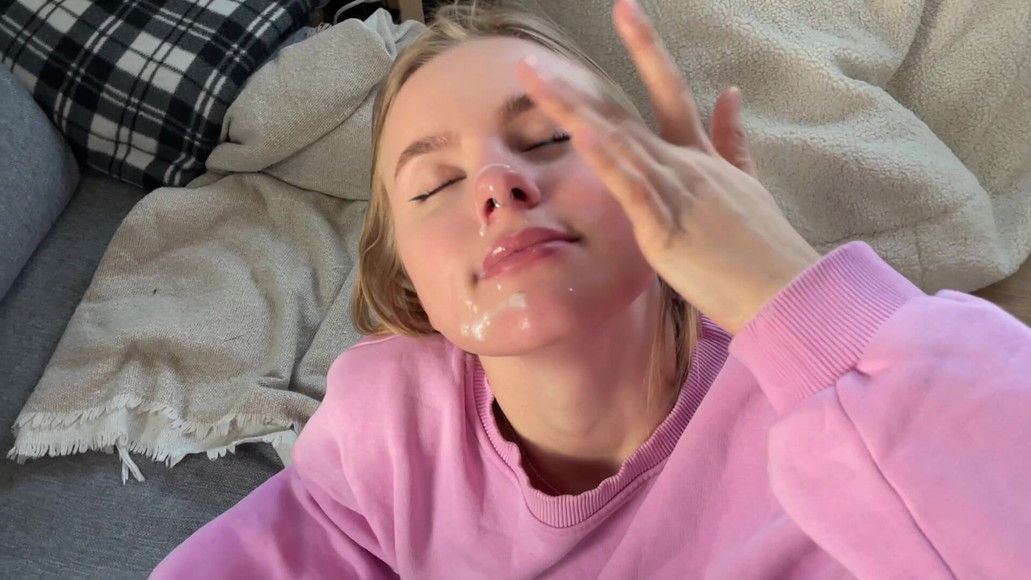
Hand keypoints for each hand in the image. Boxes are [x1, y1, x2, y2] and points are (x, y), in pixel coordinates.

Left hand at [517, 0, 820, 333]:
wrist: (786, 290)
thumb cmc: (762, 245)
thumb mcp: (746, 183)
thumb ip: (733, 140)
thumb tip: (731, 93)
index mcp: (697, 155)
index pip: (667, 88)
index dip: (646, 46)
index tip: (624, 8)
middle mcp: (681, 164)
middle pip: (621, 116)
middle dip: (574, 90)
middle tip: (532, 61)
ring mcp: (674, 192)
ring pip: (618, 142)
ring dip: (573, 113)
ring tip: (537, 84)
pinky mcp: (665, 228)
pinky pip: (632, 188)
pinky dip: (609, 161)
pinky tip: (584, 133)